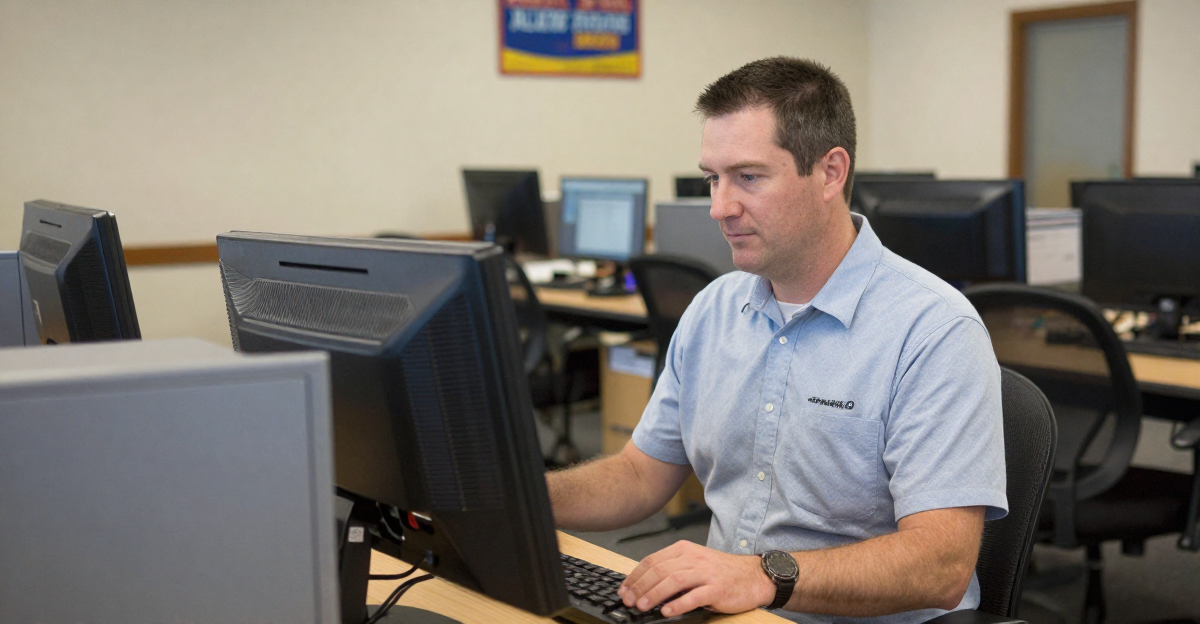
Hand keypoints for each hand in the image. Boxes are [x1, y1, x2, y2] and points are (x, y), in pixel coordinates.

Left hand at [617, 541, 775, 616]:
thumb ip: (672, 569)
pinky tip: (667, 611)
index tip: (624, 590)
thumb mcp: (694, 562)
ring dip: (655, 594)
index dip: (635, 576)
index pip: (652, 560)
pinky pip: (694, 596)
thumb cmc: (721, 571)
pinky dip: (678, 604)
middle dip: (640, 587)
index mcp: (684, 549)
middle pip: (660, 570)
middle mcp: (693, 558)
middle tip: (629, 601)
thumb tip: (643, 586)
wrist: (752, 575)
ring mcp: (705, 572)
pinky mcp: (717, 588)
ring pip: (674, 581)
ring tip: (642, 607)